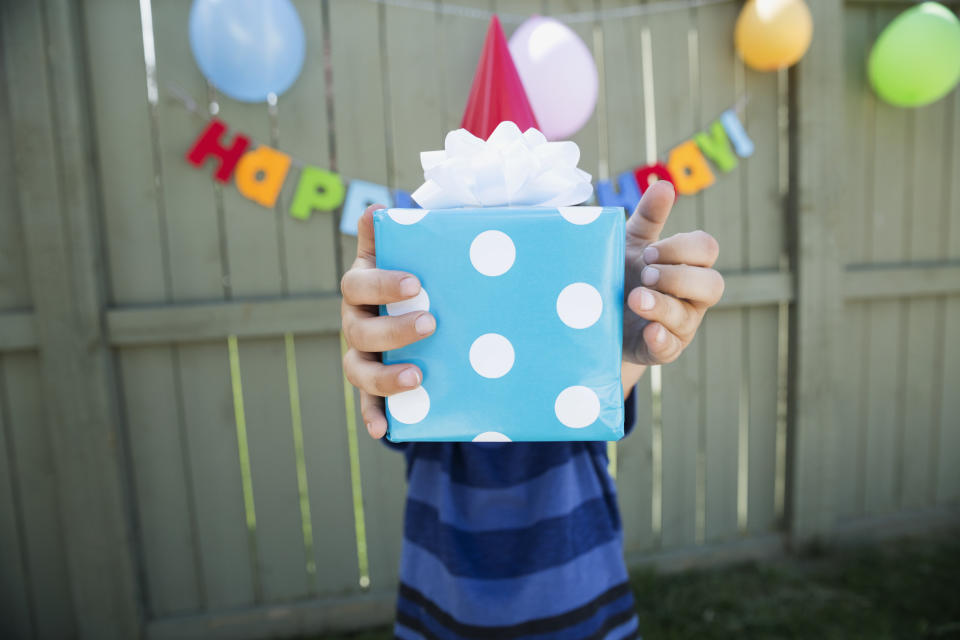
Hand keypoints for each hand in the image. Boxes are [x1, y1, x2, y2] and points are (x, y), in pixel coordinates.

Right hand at [341, 205, 435, 438]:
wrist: (425, 310)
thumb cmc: (418, 275)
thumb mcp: (413, 253)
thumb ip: (401, 233)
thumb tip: (378, 209)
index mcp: (360, 286)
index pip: (358, 283)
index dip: (382, 283)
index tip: (414, 283)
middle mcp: (354, 321)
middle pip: (359, 329)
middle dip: (393, 329)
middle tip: (430, 324)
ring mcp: (361, 355)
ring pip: (358, 369)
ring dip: (383, 377)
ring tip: (415, 377)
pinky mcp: (373, 386)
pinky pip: (366, 404)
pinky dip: (371, 417)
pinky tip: (383, 431)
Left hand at [622, 181, 723, 364]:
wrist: (595, 318)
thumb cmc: (621, 273)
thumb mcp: (630, 244)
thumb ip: (648, 217)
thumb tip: (665, 185)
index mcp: (690, 265)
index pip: (706, 250)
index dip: (681, 248)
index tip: (648, 252)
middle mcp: (693, 296)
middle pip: (712, 284)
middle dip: (679, 276)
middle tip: (644, 274)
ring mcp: (681, 326)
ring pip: (688, 317)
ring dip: (662, 305)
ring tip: (634, 298)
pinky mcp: (661, 350)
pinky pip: (671, 348)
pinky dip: (661, 339)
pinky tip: (648, 331)